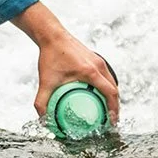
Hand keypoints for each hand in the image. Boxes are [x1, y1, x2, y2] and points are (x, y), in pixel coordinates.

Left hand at [14, 2, 120, 124]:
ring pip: (112, 82)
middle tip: (110, 121)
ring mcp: (98, 61)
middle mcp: (98, 65)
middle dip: (115, 106)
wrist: (51, 35)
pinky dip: (107, 87)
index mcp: (91, 72)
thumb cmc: (50, 55)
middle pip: (114, 89)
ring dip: (112, 96)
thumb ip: (42, 102)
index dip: (114, 109)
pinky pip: (106, 76)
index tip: (112, 122)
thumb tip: (43, 120)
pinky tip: (99, 94)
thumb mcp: (45, 81)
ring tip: (106, 110)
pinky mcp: (95, 58)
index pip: (110, 93)